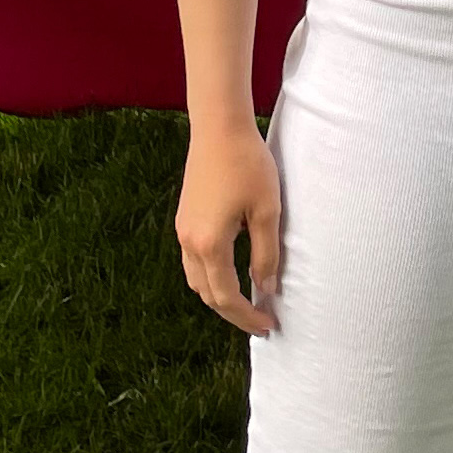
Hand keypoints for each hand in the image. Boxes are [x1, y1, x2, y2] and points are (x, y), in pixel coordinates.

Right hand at [174, 119, 283, 334]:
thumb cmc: (248, 164)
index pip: (227, 296)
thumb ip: (266, 254)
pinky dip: (210, 277)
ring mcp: (182, 229)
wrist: (219, 127)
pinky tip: (231, 273)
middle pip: (207, 294)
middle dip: (233, 313)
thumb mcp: (267, 211)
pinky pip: (192, 261)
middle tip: (260, 322)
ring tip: (246, 303)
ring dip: (219, 296)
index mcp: (210, 244)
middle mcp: (189, 241)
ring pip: (196, 280)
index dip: (247, 316)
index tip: (269, 325)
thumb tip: (266, 288)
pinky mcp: (184, 218)